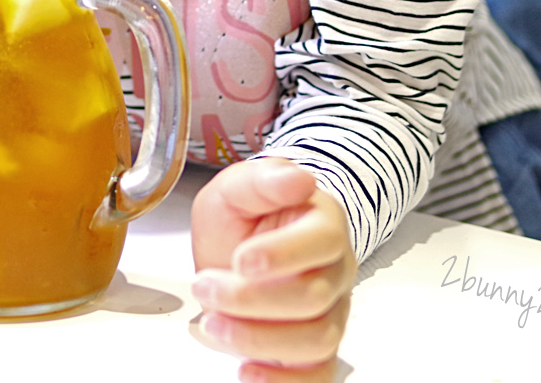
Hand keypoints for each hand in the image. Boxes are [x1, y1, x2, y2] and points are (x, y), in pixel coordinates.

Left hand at [190, 157, 356, 382]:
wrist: (246, 245)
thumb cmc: (246, 217)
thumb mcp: (237, 188)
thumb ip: (260, 180)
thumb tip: (296, 178)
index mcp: (322, 223)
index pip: (322, 241)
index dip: (283, 254)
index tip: (241, 259)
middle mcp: (335, 270)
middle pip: (313, 297)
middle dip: (252, 299)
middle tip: (205, 285)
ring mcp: (331, 311)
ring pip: (316, 340)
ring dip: (259, 339)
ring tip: (213, 324)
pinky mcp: (317, 347)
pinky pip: (319, 375)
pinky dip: (286, 382)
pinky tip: (248, 371)